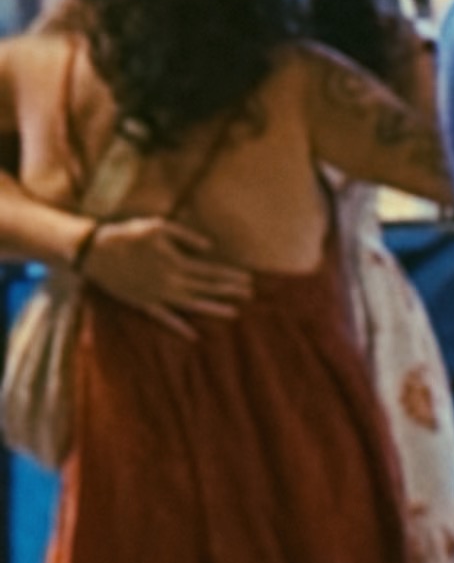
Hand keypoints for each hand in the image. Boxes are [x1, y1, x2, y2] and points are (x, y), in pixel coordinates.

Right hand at [76, 217, 250, 331]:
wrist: (93, 251)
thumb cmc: (127, 234)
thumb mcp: (159, 227)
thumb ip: (186, 237)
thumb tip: (210, 247)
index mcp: (175, 262)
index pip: (210, 271)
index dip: (230, 276)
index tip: (249, 280)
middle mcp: (169, 282)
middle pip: (205, 288)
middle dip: (229, 291)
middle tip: (251, 294)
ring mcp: (156, 295)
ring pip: (190, 305)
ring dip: (213, 309)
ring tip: (234, 313)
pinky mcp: (142, 303)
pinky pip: (164, 318)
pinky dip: (179, 326)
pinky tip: (194, 335)